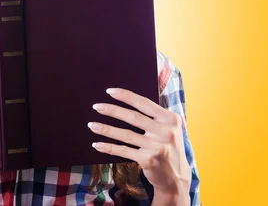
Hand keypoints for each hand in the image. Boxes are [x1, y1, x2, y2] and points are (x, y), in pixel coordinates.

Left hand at [89, 88, 190, 202]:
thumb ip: (153, 116)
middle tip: (96, 106)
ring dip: (106, 129)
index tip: (109, 91)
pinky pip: (124, 150)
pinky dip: (109, 147)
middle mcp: (166, 132)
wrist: (176, 177)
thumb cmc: (166, 147)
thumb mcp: (168, 128)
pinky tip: (97, 144)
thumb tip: (124, 101)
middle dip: (112, 110)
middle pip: (133, 117)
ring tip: (92, 125)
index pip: (144, 104)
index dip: (126, 96)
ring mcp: (157, 147)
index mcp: (171, 119)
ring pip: (126, 135)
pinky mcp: (148, 160)